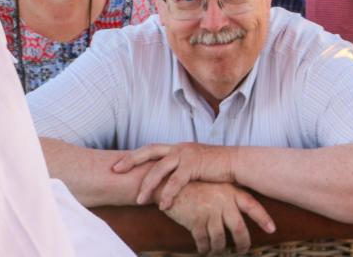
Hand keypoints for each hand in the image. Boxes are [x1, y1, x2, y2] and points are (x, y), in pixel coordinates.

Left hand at [112, 142, 235, 208]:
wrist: (237, 163)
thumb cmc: (216, 167)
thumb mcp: (194, 165)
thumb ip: (179, 169)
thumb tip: (165, 180)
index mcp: (177, 147)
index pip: (150, 149)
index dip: (133, 156)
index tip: (117, 165)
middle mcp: (179, 147)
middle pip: (149, 151)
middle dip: (130, 161)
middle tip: (115, 171)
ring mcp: (186, 154)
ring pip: (159, 169)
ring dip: (148, 186)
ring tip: (139, 200)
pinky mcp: (194, 165)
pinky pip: (176, 182)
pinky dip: (168, 194)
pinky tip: (163, 205)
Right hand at [164, 182, 273, 254]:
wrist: (171, 183)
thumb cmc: (196, 186)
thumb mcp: (217, 186)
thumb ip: (230, 197)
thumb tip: (242, 214)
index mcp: (231, 192)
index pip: (252, 206)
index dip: (263, 219)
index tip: (272, 230)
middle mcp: (223, 202)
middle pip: (239, 229)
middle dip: (242, 244)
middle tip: (241, 250)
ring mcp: (209, 211)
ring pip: (220, 239)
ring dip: (220, 249)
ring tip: (219, 251)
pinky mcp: (195, 221)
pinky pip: (203, 241)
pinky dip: (204, 248)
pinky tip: (204, 249)